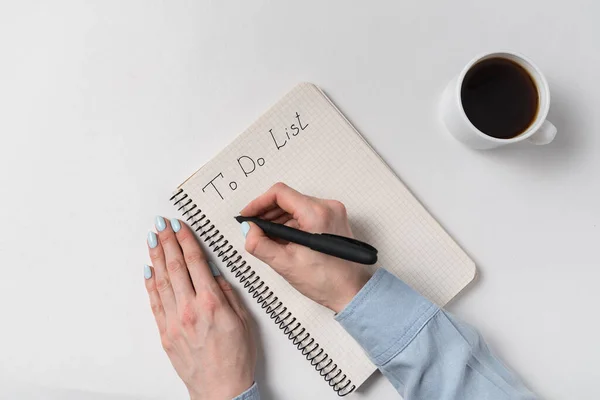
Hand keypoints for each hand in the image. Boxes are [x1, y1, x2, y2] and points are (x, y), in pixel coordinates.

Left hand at [145, 217, 255, 399]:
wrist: (222, 390)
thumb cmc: (236, 359)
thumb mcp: (243, 321)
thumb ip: (227, 294)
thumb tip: (213, 274)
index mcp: (212, 303)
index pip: (195, 263)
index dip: (186, 241)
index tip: (179, 226)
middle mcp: (190, 310)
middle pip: (175, 267)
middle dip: (167, 242)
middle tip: (161, 224)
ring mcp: (174, 322)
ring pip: (162, 282)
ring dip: (156, 258)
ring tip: (152, 239)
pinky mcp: (165, 334)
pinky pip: (155, 303)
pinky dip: (150, 285)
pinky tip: (148, 271)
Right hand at [240, 183, 371, 312]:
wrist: (352, 292)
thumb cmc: (327, 281)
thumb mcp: (285, 264)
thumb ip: (260, 245)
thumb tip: (249, 230)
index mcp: (317, 214)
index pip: (280, 193)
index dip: (258, 203)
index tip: (248, 215)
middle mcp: (328, 207)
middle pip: (288, 198)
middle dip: (267, 213)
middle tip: (254, 229)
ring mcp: (333, 213)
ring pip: (296, 206)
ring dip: (278, 219)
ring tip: (267, 238)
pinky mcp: (334, 220)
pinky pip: (306, 214)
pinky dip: (291, 224)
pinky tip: (283, 239)